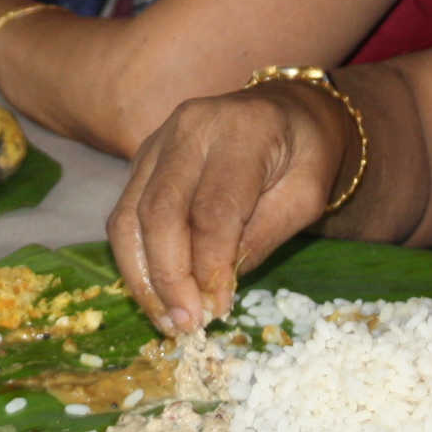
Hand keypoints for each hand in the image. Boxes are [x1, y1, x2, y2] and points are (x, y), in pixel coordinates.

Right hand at [107, 80, 349, 334]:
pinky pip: (124, 214)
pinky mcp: (142, 157)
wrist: (286, 108)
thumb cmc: (306, 153)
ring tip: (166, 319)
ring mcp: (158, 139)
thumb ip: (262, 235)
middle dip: (168, 276)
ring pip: (129, 215)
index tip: (218, 309)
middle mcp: (191, 127)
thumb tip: (215, 290)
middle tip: (186, 323)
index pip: (214, 208)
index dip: (210, 265)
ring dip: (142, 276)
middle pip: (160, 210)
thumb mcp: (307, 195)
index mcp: (243, 129)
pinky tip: (155, 294)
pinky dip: (135, 260)